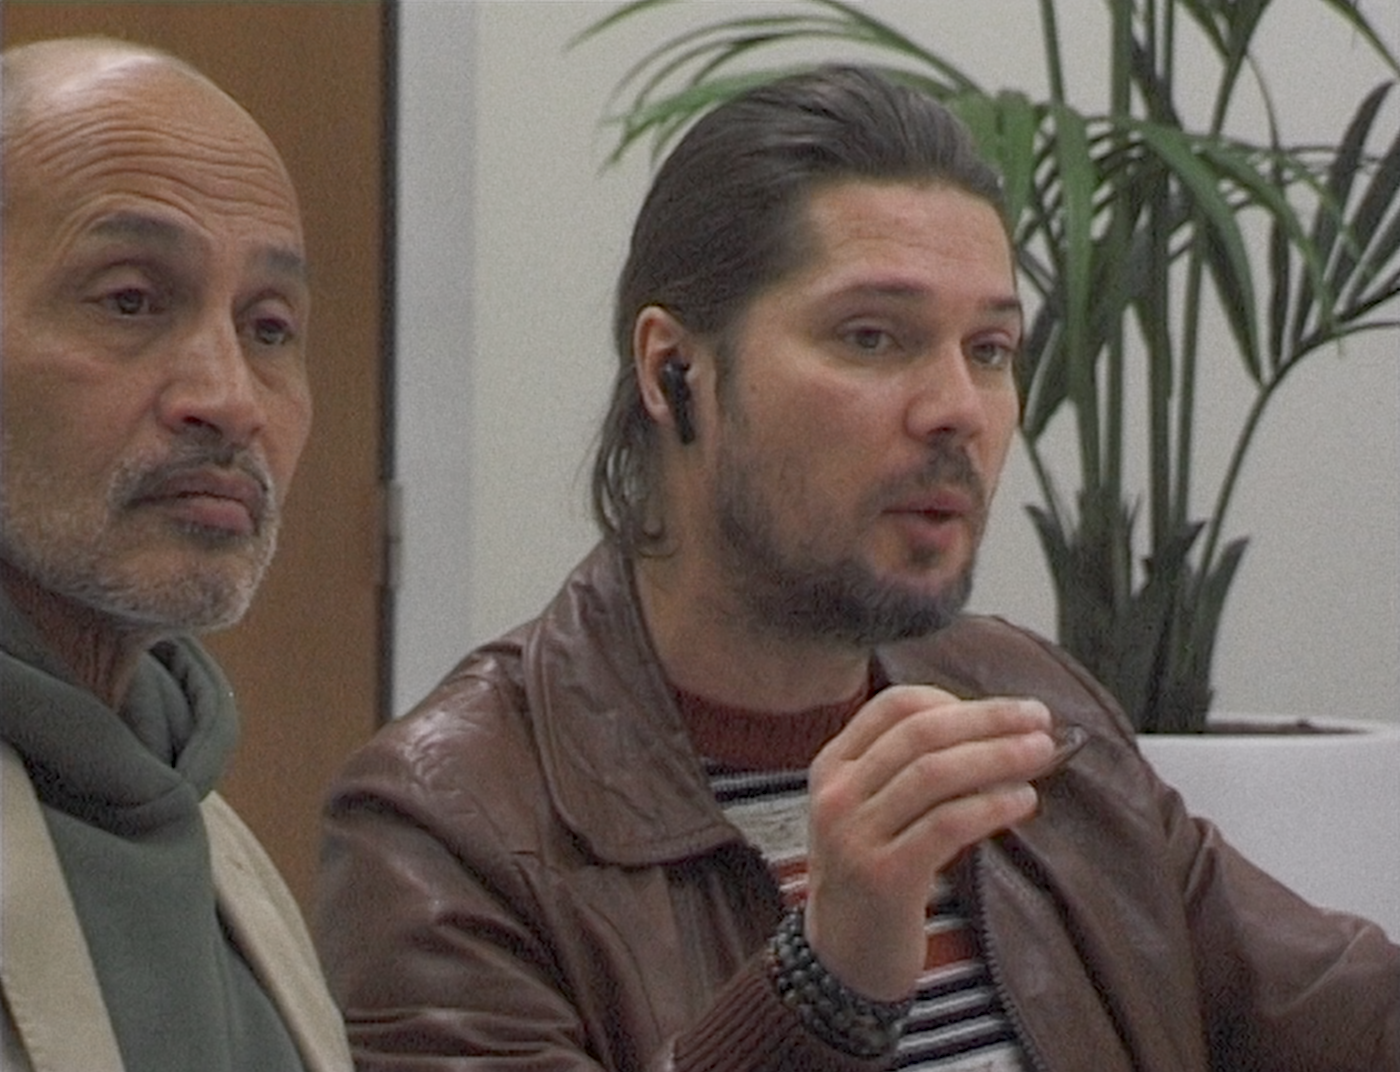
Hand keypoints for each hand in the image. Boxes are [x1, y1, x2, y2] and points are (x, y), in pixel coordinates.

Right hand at [803, 685, 1053, 1000]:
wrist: (845, 956)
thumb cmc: (876, 873)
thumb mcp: (873, 810)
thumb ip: (913, 770)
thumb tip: (1002, 730)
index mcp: (832, 766)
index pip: (894, 707)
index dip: (956, 700)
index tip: (1006, 711)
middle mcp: (837, 795)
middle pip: (921, 733)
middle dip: (988, 720)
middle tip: (1040, 720)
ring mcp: (855, 836)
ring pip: (934, 773)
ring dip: (997, 756)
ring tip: (1041, 754)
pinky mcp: (884, 877)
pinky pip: (946, 825)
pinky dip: (990, 805)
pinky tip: (1023, 800)